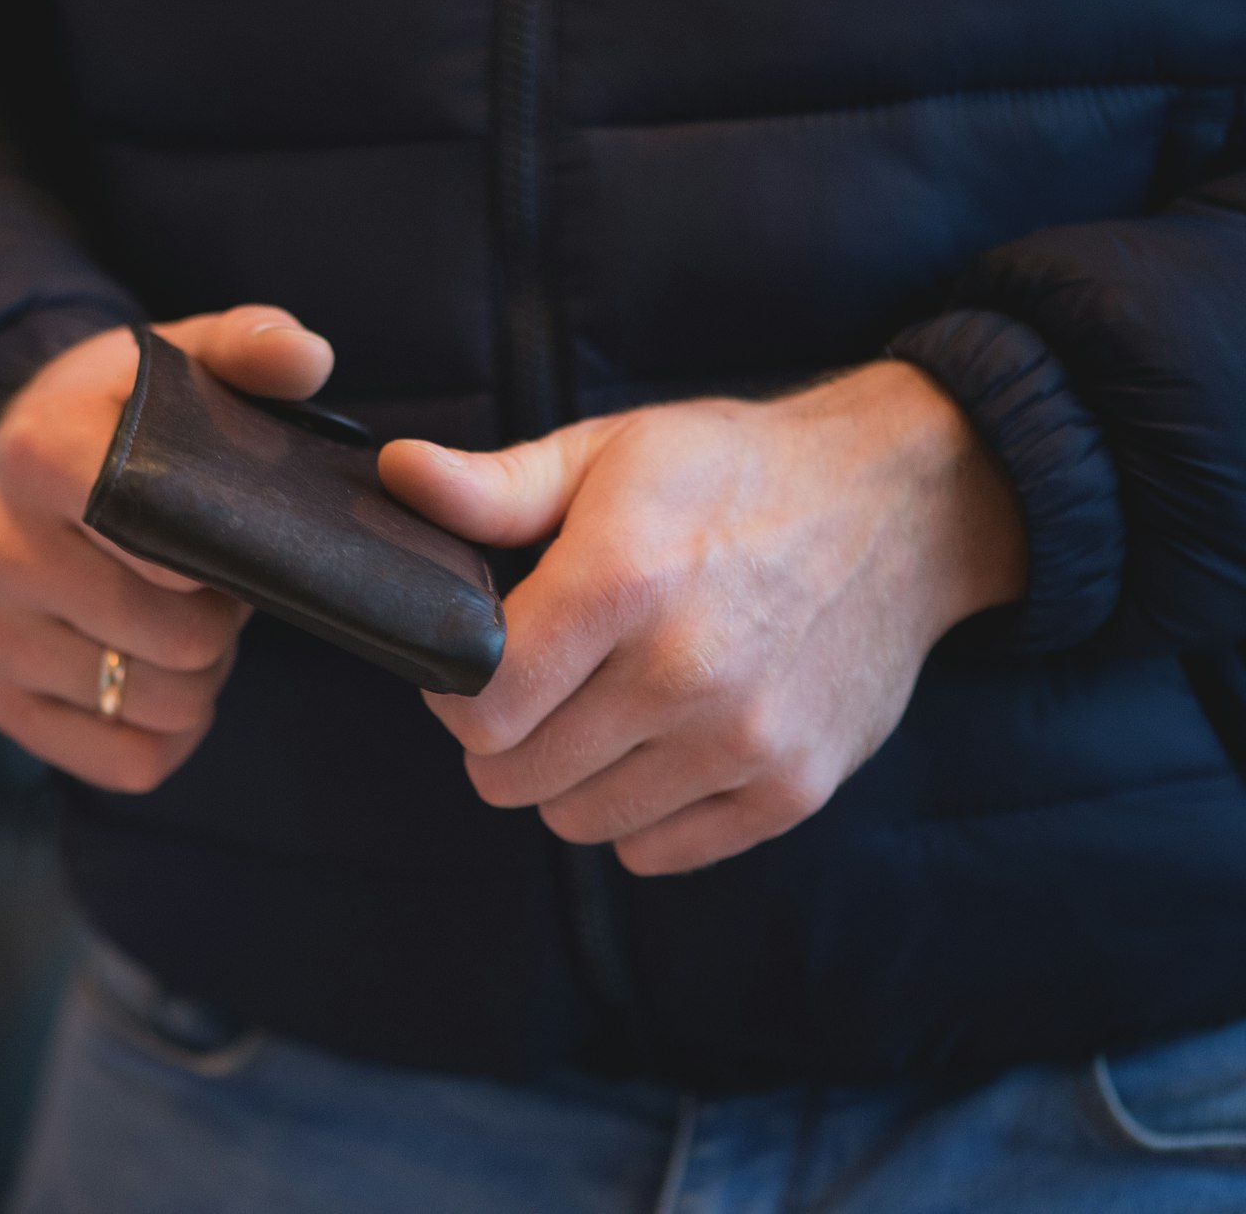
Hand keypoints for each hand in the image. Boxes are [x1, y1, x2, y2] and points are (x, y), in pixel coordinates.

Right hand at [0, 305, 333, 791]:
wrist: (26, 450)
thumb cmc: (131, 413)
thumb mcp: (187, 357)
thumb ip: (256, 345)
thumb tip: (305, 357)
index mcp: (39, 452)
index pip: (148, 531)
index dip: (211, 551)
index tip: (223, 534)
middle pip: (173, 640)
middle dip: (220, 621)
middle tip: (217, 584)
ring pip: (153, 705)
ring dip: (199, 678)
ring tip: (188, 619)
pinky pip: (125, 763)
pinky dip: (168, 733)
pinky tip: (160, 674)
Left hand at [378, 361, 1026, 874]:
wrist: (907, 506)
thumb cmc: (736, 474)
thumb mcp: (611, 452)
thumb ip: (496, 486)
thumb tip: (398, 473)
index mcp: (624, 581)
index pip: (481, 706)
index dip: (451, 691)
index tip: (469, 664)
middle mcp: (685, 672)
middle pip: (516, 776)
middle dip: (501, 737)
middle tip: (532, 687)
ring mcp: (746, 741)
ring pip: (579, 822)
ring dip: (566, 778)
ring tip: (597, 710)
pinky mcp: (792, 789)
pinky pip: (658, 852)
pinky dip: (638, 814)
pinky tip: (656, 745)